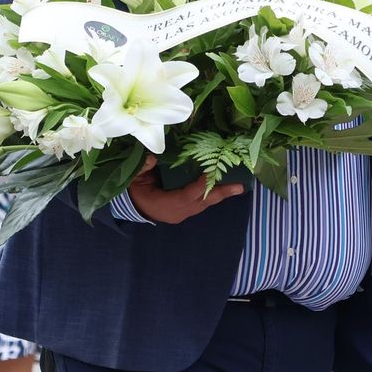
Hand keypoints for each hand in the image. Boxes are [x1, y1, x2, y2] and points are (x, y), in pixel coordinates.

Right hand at [126, 156, 244, 223]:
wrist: (133, 204)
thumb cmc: (134, 189)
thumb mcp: (134, 178)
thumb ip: (143, 168)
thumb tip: (152, 157)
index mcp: (162, 204)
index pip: (185, 196)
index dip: (200, 185)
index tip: (211, 172)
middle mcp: (176, 212)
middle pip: (201, 203)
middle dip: (221, 194)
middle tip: (239, 187)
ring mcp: (181, 214)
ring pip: (204, 204)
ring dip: (220, 194)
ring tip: (238, 186)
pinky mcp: (185, 211)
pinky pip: (201, 203)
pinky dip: (212, 195)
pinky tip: (224, 187)